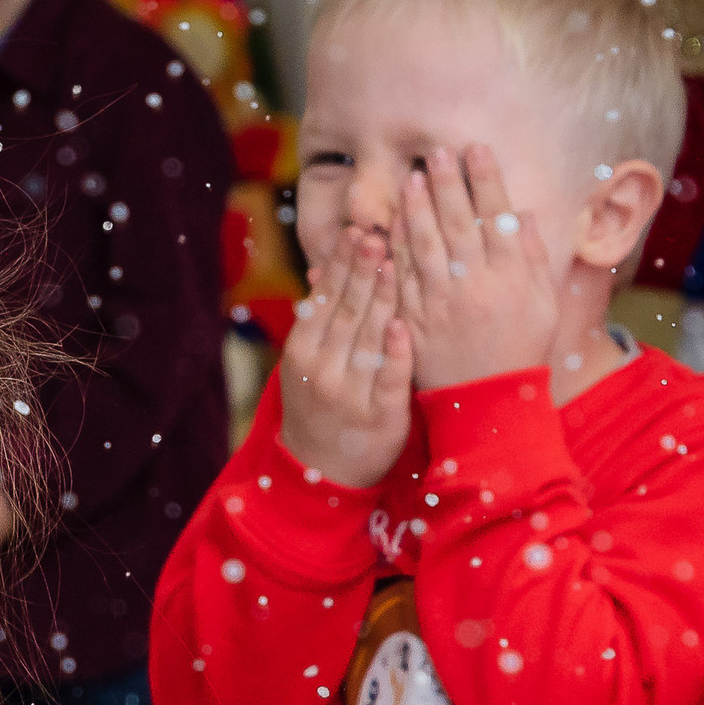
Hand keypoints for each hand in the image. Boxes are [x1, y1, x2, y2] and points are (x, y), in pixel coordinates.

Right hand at [277, 230, 413, 488]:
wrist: (320, 474)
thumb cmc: (318, 409)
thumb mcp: (306, 364)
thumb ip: (317, 320)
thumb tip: (323, 268)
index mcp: (303, 353)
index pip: (325, 300)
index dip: (343, 265)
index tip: (358, 230)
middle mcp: (321, 370)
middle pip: (345, 311)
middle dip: (361, 270)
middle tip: (377, 231)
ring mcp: (348, 394)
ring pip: (366, 338)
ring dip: (379, 298)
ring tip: (392, 261)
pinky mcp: (378, 417)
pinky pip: (386, 379)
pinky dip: (393, 352)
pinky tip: (400, 326)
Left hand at [393, 146, 561, 390]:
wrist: (488, 401)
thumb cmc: (520, 349)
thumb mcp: (542, 303)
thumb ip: (531, 257)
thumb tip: (521, 214)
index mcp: (512, 276)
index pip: (496, 216)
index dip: (485, 180)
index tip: (475, 149)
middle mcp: (476, 285)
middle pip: (458, 224)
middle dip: (447, 183)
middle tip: (436, 152)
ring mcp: (442, 302)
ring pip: (426, 246)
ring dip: (417, 208)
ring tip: (410, 178)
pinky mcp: (415, 319)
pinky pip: (402, 278)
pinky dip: (396, 248)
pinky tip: (392, 224)